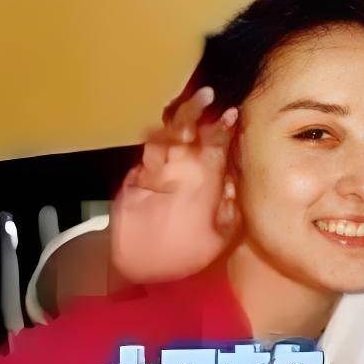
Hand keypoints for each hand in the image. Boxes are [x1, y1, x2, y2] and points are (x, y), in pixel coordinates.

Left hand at [110, 87, 237, 283]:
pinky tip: (159, 148)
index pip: (217, 140)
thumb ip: (232, 203)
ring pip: (160, 137)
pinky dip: (153, 150)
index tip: (231, 113)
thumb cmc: (187, 255)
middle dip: (194, 107)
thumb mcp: (224, 236)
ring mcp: (150, 171)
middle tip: (204, 94)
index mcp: (204, 178)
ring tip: (180, 112)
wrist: (137, 269)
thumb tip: (232, 180)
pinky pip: (144, 158)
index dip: (225, 124)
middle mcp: (176, 168)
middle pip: (184, 127)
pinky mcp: (130, 181)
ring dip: (171, 123)